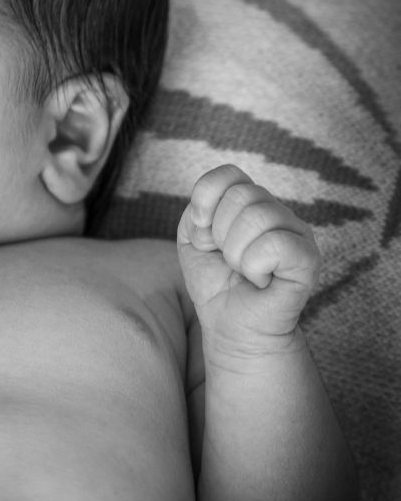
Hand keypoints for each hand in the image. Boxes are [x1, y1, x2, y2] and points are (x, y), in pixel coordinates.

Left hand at [177, 165, 319, 346]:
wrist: (232, 326)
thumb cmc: (216, 282)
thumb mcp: (192, 240)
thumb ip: (196, 211)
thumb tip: (210, 210)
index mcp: (249, 202)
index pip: (229, 174)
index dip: (205, 199)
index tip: (203, 232)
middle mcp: (276, 210)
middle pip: (240, 195)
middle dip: (219, 234)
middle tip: (228, 260)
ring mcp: (296, 231)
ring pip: (257, 217)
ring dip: (236, 253)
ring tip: (243, 271)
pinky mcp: (308, 257)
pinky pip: (276, 243)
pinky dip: (255, 267)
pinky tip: (260, 280)